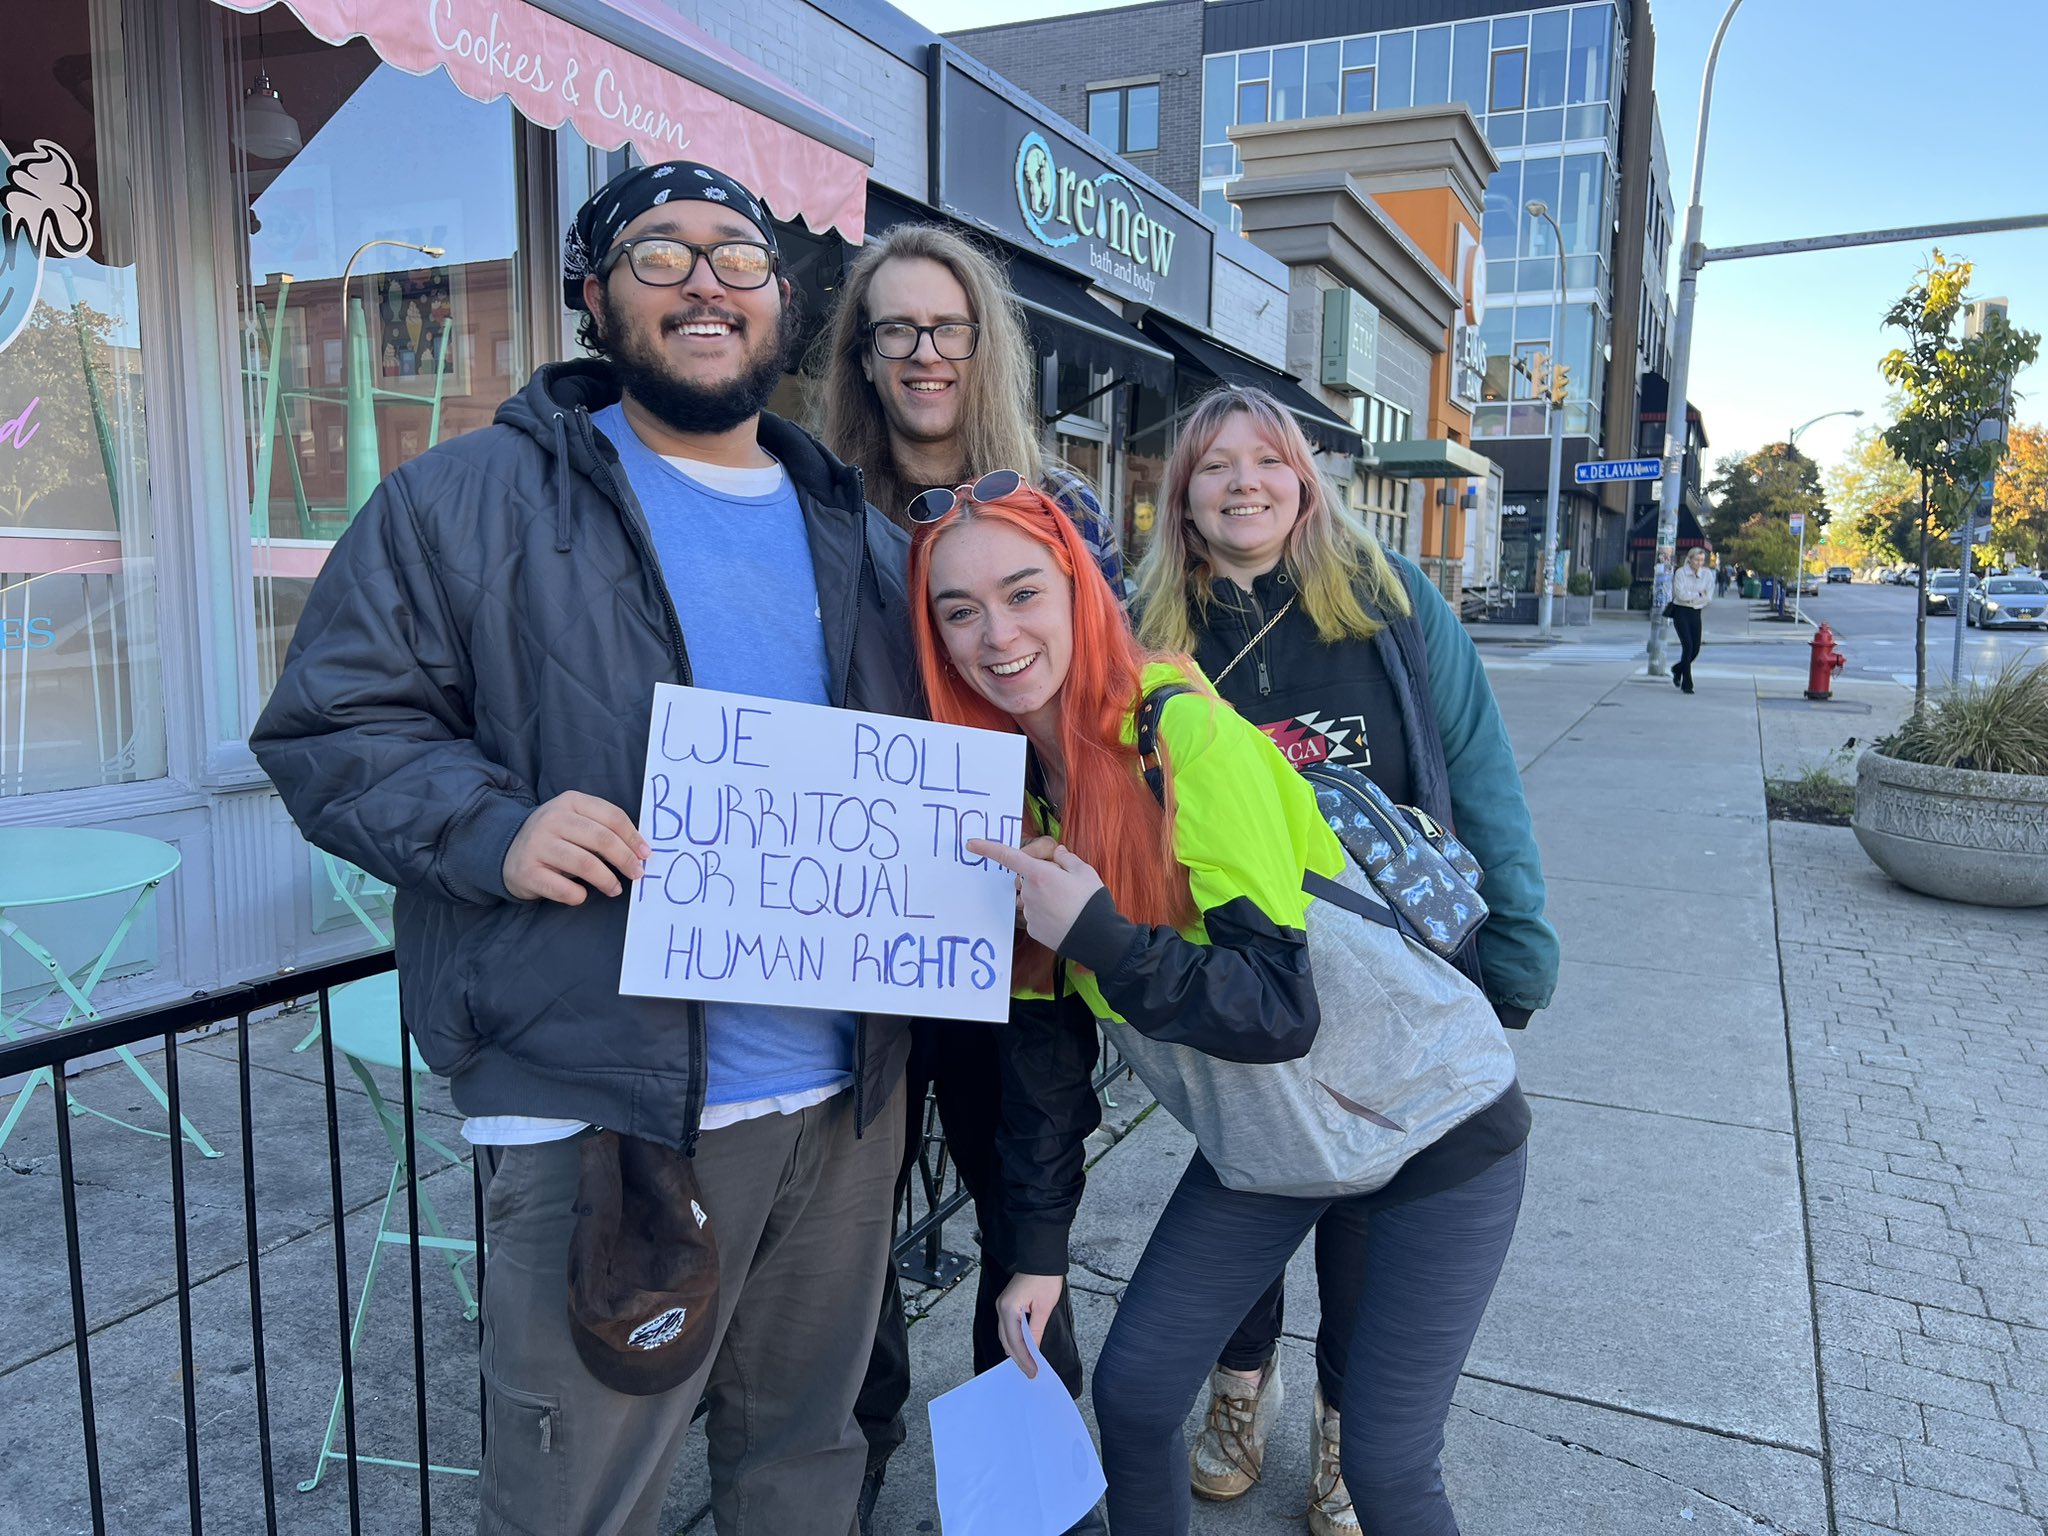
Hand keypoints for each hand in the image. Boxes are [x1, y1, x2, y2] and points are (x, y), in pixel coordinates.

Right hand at [502, 791, 648, 903]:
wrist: (509, 850)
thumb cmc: (556, 838)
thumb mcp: (577, 822)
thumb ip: (603, 829)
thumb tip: (639, 852)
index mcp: (570, 802)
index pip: (611, 816)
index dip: (633, 837)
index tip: (646, 854)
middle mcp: (552, 819)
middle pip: (601, 839)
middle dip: (625, 859)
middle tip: (637, 874)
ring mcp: (537, 844)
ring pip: (584, 864)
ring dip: (606, 880)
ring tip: (615, 889)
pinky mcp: (527, 871)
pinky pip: (562, 888)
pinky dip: (578, 895)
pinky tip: (582, 895)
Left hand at [969, 839, 1103, 950]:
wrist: (1097, 938)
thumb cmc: (1091, 901)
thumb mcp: (1084, 871)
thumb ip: (1066, 859)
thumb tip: (1057, 854)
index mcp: (1039, 874)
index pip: (1008, 857)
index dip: (987, 848)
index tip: (971, 844)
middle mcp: (1029, 893)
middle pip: (1028, 878)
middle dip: (1041, 878)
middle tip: (1066, 886)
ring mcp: (1029, 913)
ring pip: (1032, 897)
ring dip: (1044, 897)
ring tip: (1068, 905)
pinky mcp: (1033, 929)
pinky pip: (1036, 915)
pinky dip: (1047, 914)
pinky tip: (1064, 918)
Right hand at [995, 1272, 1065, 1377]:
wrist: (1041, 1258)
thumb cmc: (1044, 1278)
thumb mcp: (1044, 1307)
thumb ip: (1036, 1331)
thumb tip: (1035, 1350)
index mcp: (1008, 1308)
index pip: (1015, 1341)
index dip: (1024, 1359)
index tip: (1033, 1371)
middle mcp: (1001, 1308)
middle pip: (1007, 1340)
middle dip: (1019, 1358)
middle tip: (1031, 1372)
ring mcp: (1002, 1306)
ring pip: (1006, 1335)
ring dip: (1016, 1350)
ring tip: (1029, 1363)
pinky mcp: (1007, 1304)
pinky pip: (1008, 1327)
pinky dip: (1015, 1339)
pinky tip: (1024, 1347)